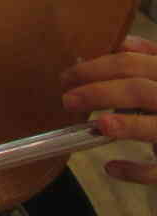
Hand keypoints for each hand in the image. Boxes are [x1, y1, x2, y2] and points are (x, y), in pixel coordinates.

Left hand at [62, 33, 156, 183]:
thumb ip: (150, 58)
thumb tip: (120, 44)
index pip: (132, 63)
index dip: (95, 68)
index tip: (67, 77)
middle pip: (140, 91)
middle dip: (99, 93)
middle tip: (68, 100)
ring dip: (127, 126)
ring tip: (98, 125)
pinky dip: (137, 171)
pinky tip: (112, 168)